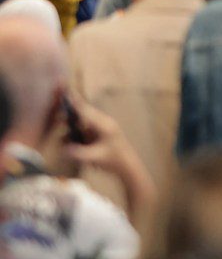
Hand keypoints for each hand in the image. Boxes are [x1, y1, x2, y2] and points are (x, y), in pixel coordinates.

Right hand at [65, 92, 155, 221]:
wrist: (127, 167)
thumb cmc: (114, 160)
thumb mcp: (95, 157)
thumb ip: (79, 153)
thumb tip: (63, 149)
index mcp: (104, 124)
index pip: (85, 110)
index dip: (74, 102)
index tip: (64, 92)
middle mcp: (102, 123)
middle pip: (82, 114)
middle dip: (69, 115)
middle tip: (57, 118)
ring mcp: (101, 128)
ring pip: (82, 122)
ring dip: (71, 126)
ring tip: (62, 134)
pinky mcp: (99, 134)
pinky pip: (84, 129)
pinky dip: (75, 133)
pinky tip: (68, 142)